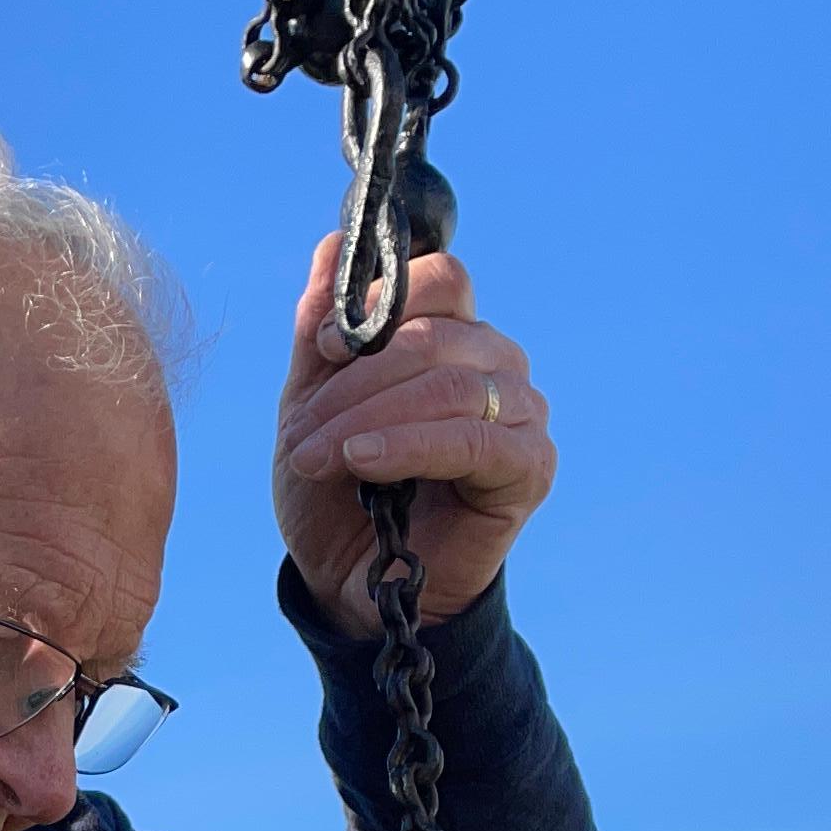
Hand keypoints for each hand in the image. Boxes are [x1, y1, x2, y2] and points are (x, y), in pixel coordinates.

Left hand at [273, 233, 555, 637]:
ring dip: (369, 418)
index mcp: (454, 336)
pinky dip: (409, 446)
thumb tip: (331, 244)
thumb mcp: (311, 405)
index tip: (322, 347)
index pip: (440, 278)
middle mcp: (497, 364)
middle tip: (299, 429)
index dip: (377, 301)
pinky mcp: (530, 467)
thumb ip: (322, 331)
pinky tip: (362, 463)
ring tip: (315, 458)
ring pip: (451, 383)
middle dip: (357, 381)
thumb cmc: (336, 495)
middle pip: (438, 332)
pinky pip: (474, 439)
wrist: (354, 587)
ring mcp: (522, 413)